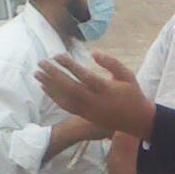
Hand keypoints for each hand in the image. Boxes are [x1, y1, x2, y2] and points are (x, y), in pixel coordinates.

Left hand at [37, 52, 155, 140]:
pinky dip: (54, 96)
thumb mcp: (127, 75)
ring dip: (50, 85)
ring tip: (37, 73)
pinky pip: (66, 106)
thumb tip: (93, 52)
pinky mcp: (86, 115)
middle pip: (70, 87)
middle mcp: (96, 101)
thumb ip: (111, 63)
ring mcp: (89, 110)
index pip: (84, 76)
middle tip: (41, 62)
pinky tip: (45, 87)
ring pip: (65, 98)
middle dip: (54, 74)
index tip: (57, 55)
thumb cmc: (133, 94)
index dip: (69, 65)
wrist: (137, 120)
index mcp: (107, 90)